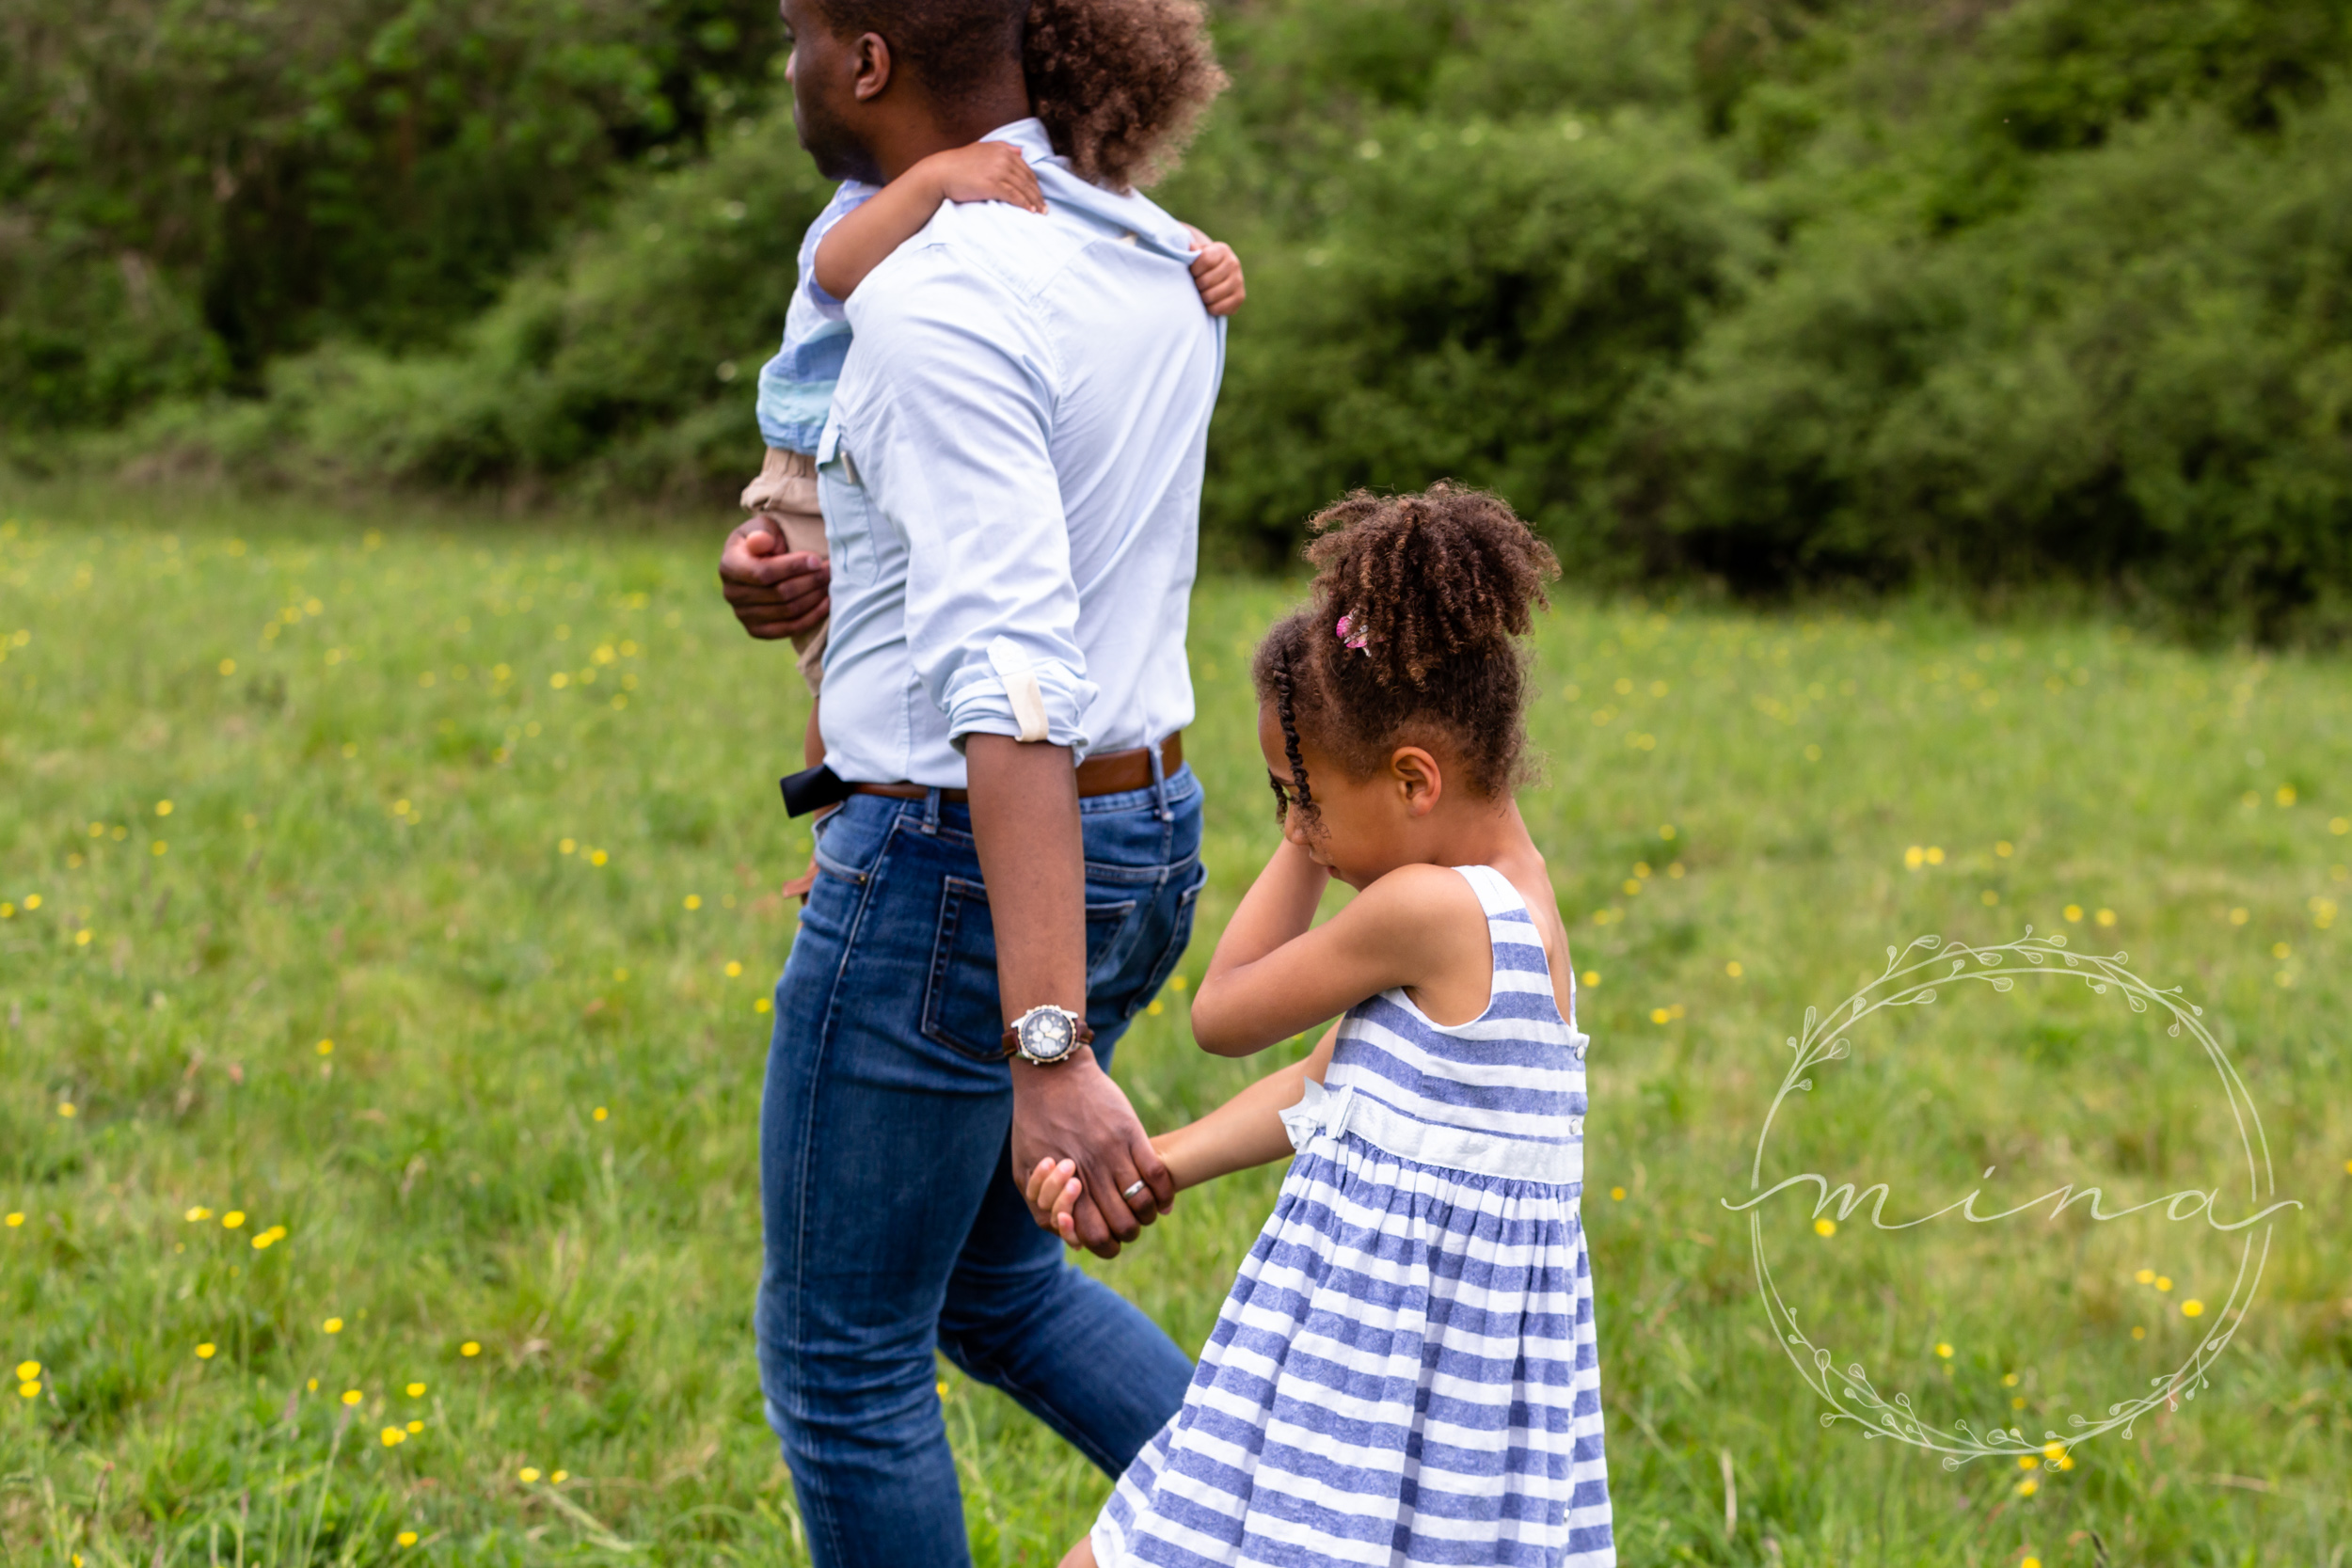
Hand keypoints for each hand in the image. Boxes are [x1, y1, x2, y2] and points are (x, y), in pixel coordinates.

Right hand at [720, 515, 829, 639]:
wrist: (758, 560)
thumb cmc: (764, 539)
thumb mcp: (761, 527)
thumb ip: (762, 532)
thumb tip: (762, 542)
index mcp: (729, 566)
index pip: (764, 573)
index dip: (793, 567)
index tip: (816, 559)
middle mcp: (731, 593)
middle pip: (780, 594)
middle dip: (810, 581)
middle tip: (830, 570)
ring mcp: (743, 615)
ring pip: (788, 611)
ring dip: (815, 597)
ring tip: (831, 582)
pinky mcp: (757, 630)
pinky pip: (790, 629)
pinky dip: (812, 616)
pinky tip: (827, 602)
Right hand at [920, 142, 1044, 213]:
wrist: (941, 172)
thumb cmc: (959, 163)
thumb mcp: (982, 148)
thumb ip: (1003, 147)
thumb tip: (1020, 151)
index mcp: (1003, 150)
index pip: (1025, 168)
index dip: (1034, 183)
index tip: (1039, 194)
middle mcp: (1003, 159)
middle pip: (1027, 179)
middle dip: (1038, 194)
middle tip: (1045, 207)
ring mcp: (998, 171)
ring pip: (1023, 188)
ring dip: (1034, 201)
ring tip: (1041, 211)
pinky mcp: (992, 185)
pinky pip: (1014, 196)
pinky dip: (1024, 204)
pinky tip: (1030, 210)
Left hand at [1009, 1052, 1171, 1258]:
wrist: (1052, 1075)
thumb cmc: (1034, 1123)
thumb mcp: (1023, 1169)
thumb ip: (1041, 1205)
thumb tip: (1068, 1234)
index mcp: (1066, 1187)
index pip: (1094, 1237)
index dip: (1105, 1246)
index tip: (1107, 1236)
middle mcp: (1092, 1175)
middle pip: (1123, 1227)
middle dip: (1128, 1233)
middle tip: (1127, 1223)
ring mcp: (1114, 1154)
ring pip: (1143, 1205)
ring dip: (1147, 1215)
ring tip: (1144, 1211)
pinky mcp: (1131, 1134)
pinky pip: (1157, 1174)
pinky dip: (1165, 1194)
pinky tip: (1162, 1199)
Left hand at [1182, 223, 1245, 316]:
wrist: (1218, 273)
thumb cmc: (1201, 264)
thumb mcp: (1196, 253)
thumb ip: (1192, 251)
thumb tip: (1191, 248)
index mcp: (1221, 250)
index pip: (1204, 261)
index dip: (1193, 270)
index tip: (1191, 272)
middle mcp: (1233, 263)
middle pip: (1206, 281)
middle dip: (1196, 286)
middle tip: (1194, 285)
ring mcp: (1238, 281)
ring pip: (1211, 296)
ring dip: (1201, 298)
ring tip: (1200, 293)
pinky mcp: (1240, 297)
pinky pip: (1219, 308)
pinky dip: (1209, 308)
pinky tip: (1208, 303)